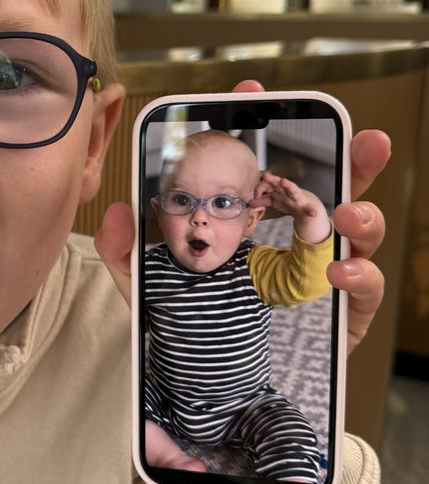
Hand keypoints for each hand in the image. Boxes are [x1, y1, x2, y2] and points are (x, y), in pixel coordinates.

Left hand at [94, 80, 390, 358]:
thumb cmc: (189, 329)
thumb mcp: (148, 287)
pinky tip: (338, 270)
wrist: (214, 390)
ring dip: (360, 216)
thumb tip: (120, 211)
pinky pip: (363, 290)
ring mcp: (321, 277)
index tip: (254, 93)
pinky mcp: (340, 318)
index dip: (266, 128)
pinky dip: (359, 276)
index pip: (267, 168)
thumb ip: (127, 252)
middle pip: (333, 189)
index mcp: (256, 224)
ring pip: (357, 234)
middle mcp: (295, 243)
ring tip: (343, 214)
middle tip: (361, 139)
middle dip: (352, 159)